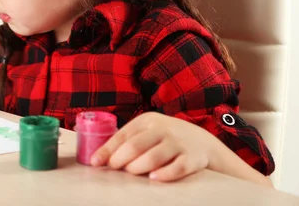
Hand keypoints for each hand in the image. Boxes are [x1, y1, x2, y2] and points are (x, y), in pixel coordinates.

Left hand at [90, 112, 219, 181]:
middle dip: (120, 159)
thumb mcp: (148, 132)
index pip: (123, 135)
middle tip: (114, 168)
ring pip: (154, 156)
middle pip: (136, 145)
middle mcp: (162, 129)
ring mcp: (178, 143)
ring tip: (131, 172)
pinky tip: (153, 178)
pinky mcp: (192, 158)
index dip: (107, 150)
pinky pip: (177, 167)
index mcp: (147, 121)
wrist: (202, 142)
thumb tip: (99, 158)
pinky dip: (164, 174)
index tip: (95, 163)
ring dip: (138, 167)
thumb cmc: (165, 139)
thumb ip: (128, 141)